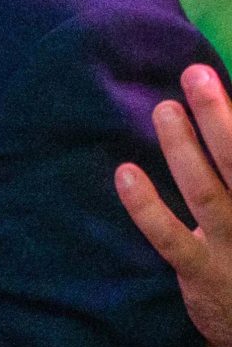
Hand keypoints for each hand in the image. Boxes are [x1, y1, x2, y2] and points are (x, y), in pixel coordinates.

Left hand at [117, 63, 231, 346]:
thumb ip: (230, 173)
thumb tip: (216, 122)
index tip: (219, 76)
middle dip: (220, 117)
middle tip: (195, 73)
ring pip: (208, 192)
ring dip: (184, 148)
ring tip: (164, 109)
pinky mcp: (202, 274)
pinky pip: (170, 238)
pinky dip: (147, 207)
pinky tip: (124, 174)